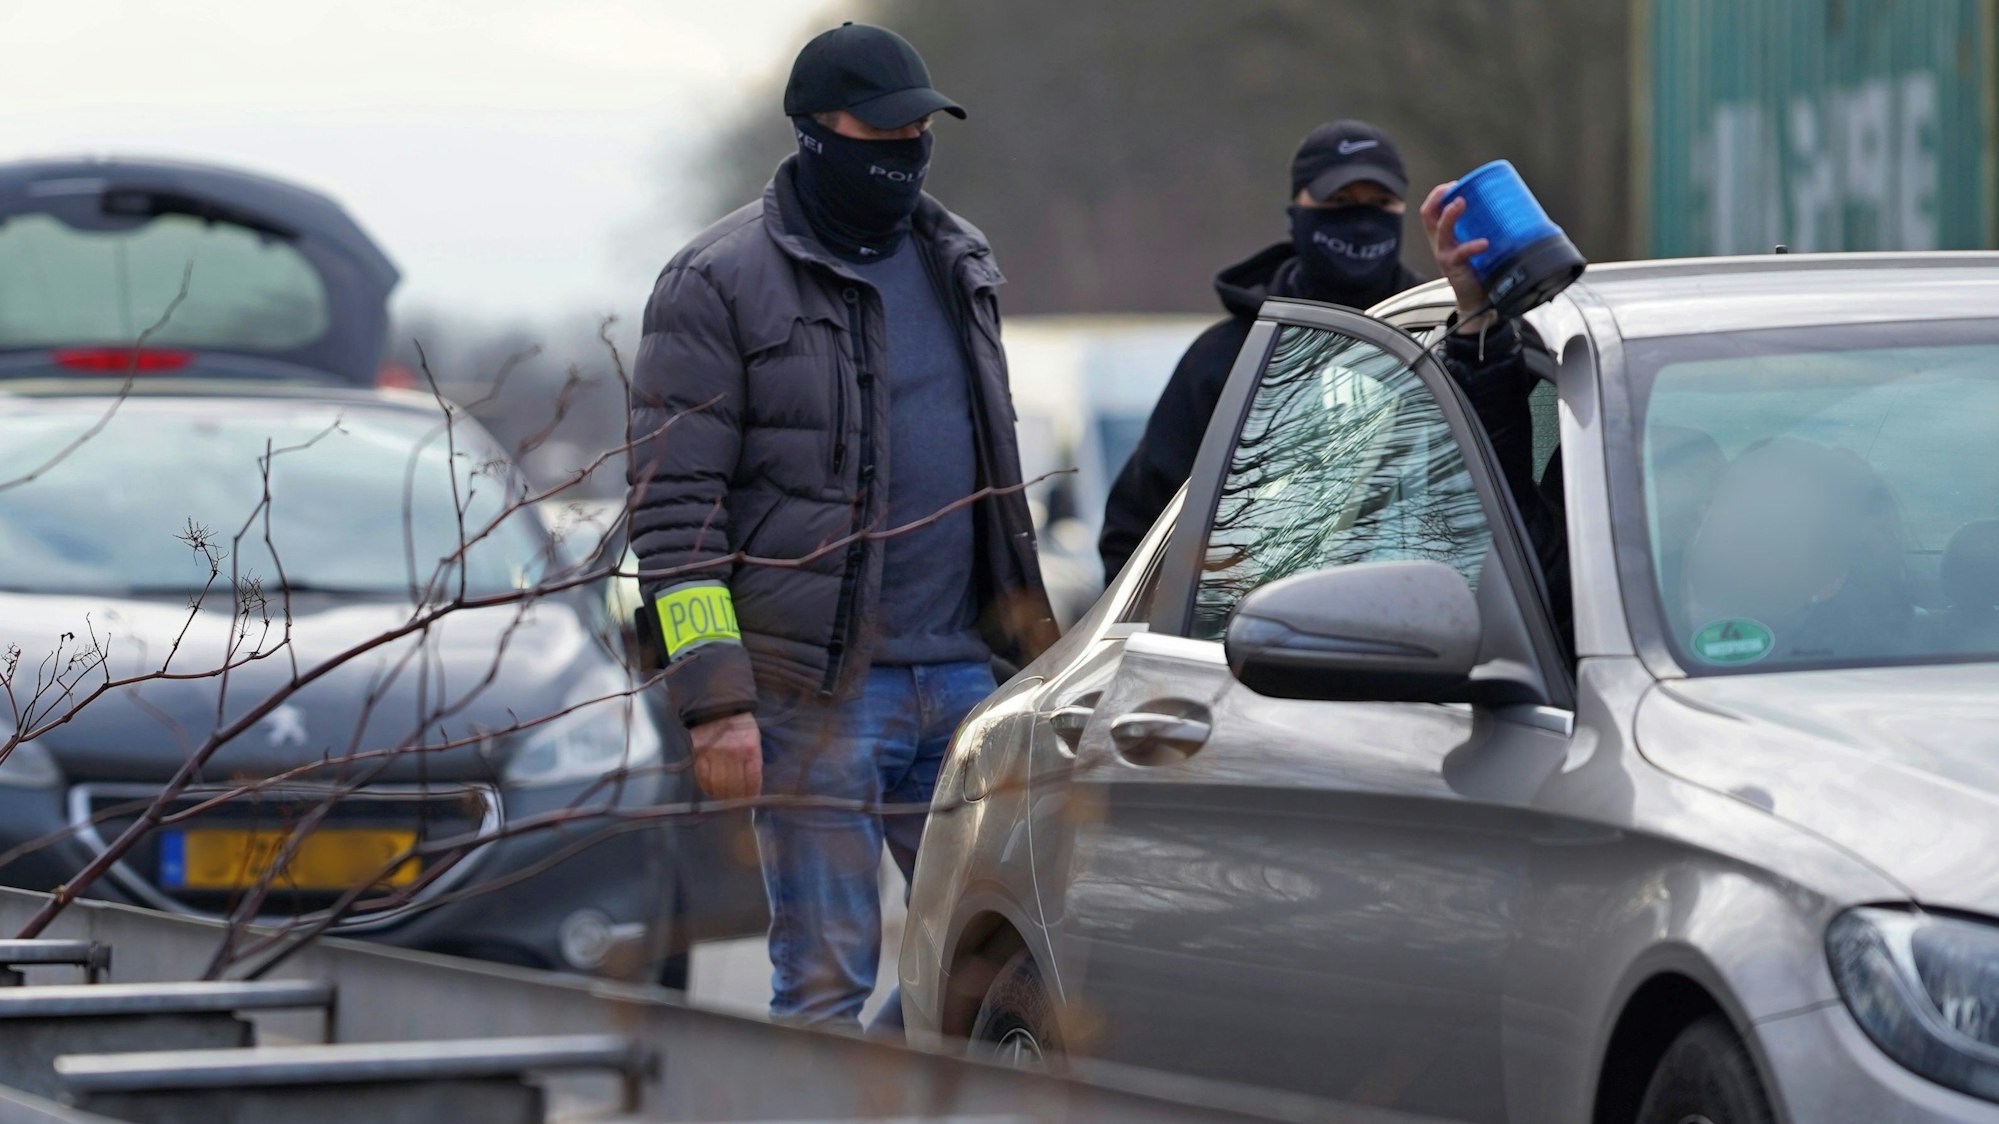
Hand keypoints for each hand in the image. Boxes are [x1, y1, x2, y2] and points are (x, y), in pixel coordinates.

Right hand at [689, 712, 761, 799]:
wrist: (718, 706)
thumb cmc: (740, 724)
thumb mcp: (754, 739)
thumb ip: (753, 760)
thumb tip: (752, 784)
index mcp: (750, 750)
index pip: (752, 780)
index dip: (751, 794)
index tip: (750, 802)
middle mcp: (733, 754)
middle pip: (735, 786)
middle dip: (737, 800)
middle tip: (736, 807)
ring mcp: (715, 755)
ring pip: (718, 785)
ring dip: (722, 797)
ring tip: (724, 802)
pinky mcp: (700, 754)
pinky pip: (702, 777)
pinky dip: (706, 788)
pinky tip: (711, 792)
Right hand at [1420, 183, 1495, 334]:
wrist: (1479, 302)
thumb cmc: (1481, 272)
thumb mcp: (1479, 247)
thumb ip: (1488, 230)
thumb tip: (1518, 209)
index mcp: (1445, 236)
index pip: (1431, 210)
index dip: (1438, 194)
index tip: (1454, 184)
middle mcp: (1441, 244)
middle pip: (1428, 215)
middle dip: (1438, 198)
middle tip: (1454, 188)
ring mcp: (1445, 255)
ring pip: (1440, 230)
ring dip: (1449, 214)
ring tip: (1461, 203)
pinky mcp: (1454, 267)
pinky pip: (1461, 252)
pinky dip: (1472, 245)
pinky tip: (1483, 243)